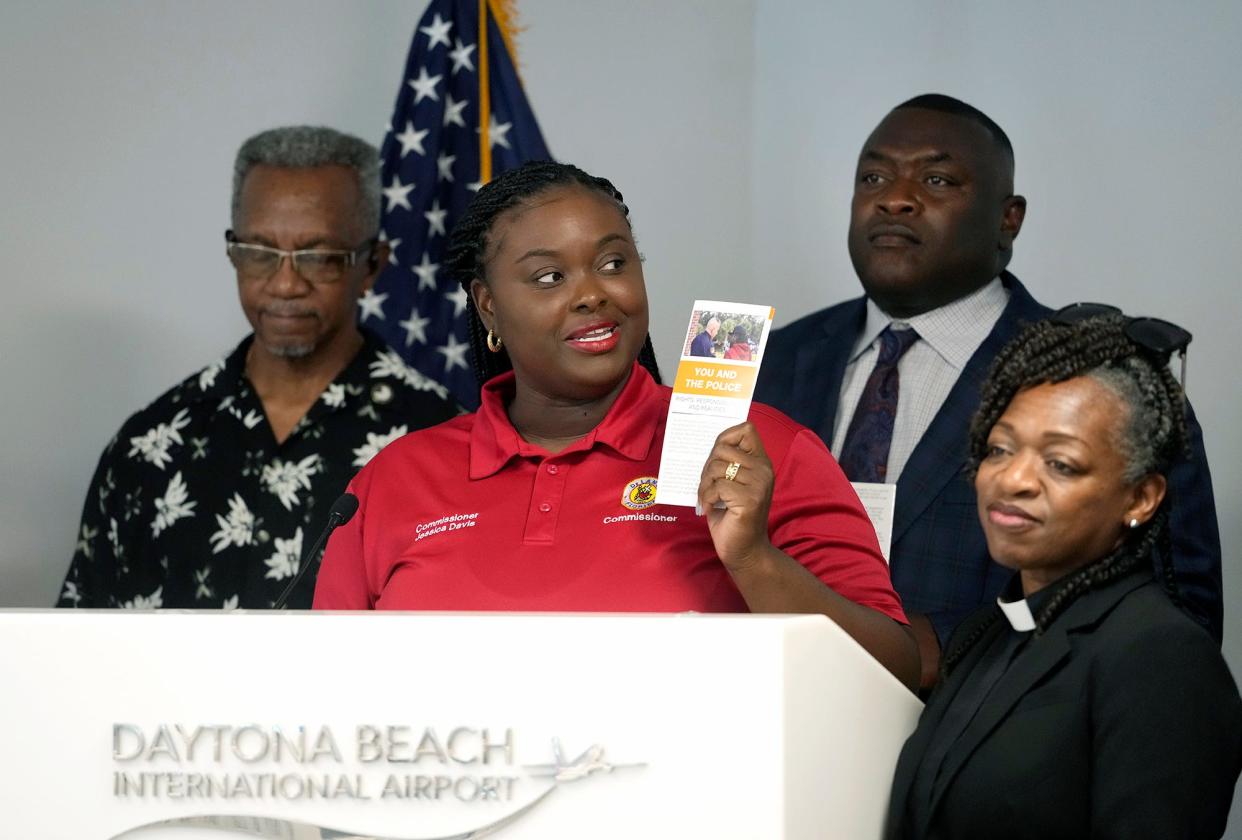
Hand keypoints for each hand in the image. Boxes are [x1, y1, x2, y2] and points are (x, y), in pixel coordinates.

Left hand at [697, 421, 774, 572]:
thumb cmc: (732, 516)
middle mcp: (764, 470)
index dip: (725, 436)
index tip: (715, 455)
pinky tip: (710, 509)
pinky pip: (717, 486)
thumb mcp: (731, 483)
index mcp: (761, 463)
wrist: (744, 550)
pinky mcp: (750, 499)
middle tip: (707, 486)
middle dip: (707, 467)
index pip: (746, 429)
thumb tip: (709, 444)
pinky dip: (706, 498)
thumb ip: (726, 463)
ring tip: (708, 499)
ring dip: (704, 485)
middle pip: (722, 448)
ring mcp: (759, 484)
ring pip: (717, 467)